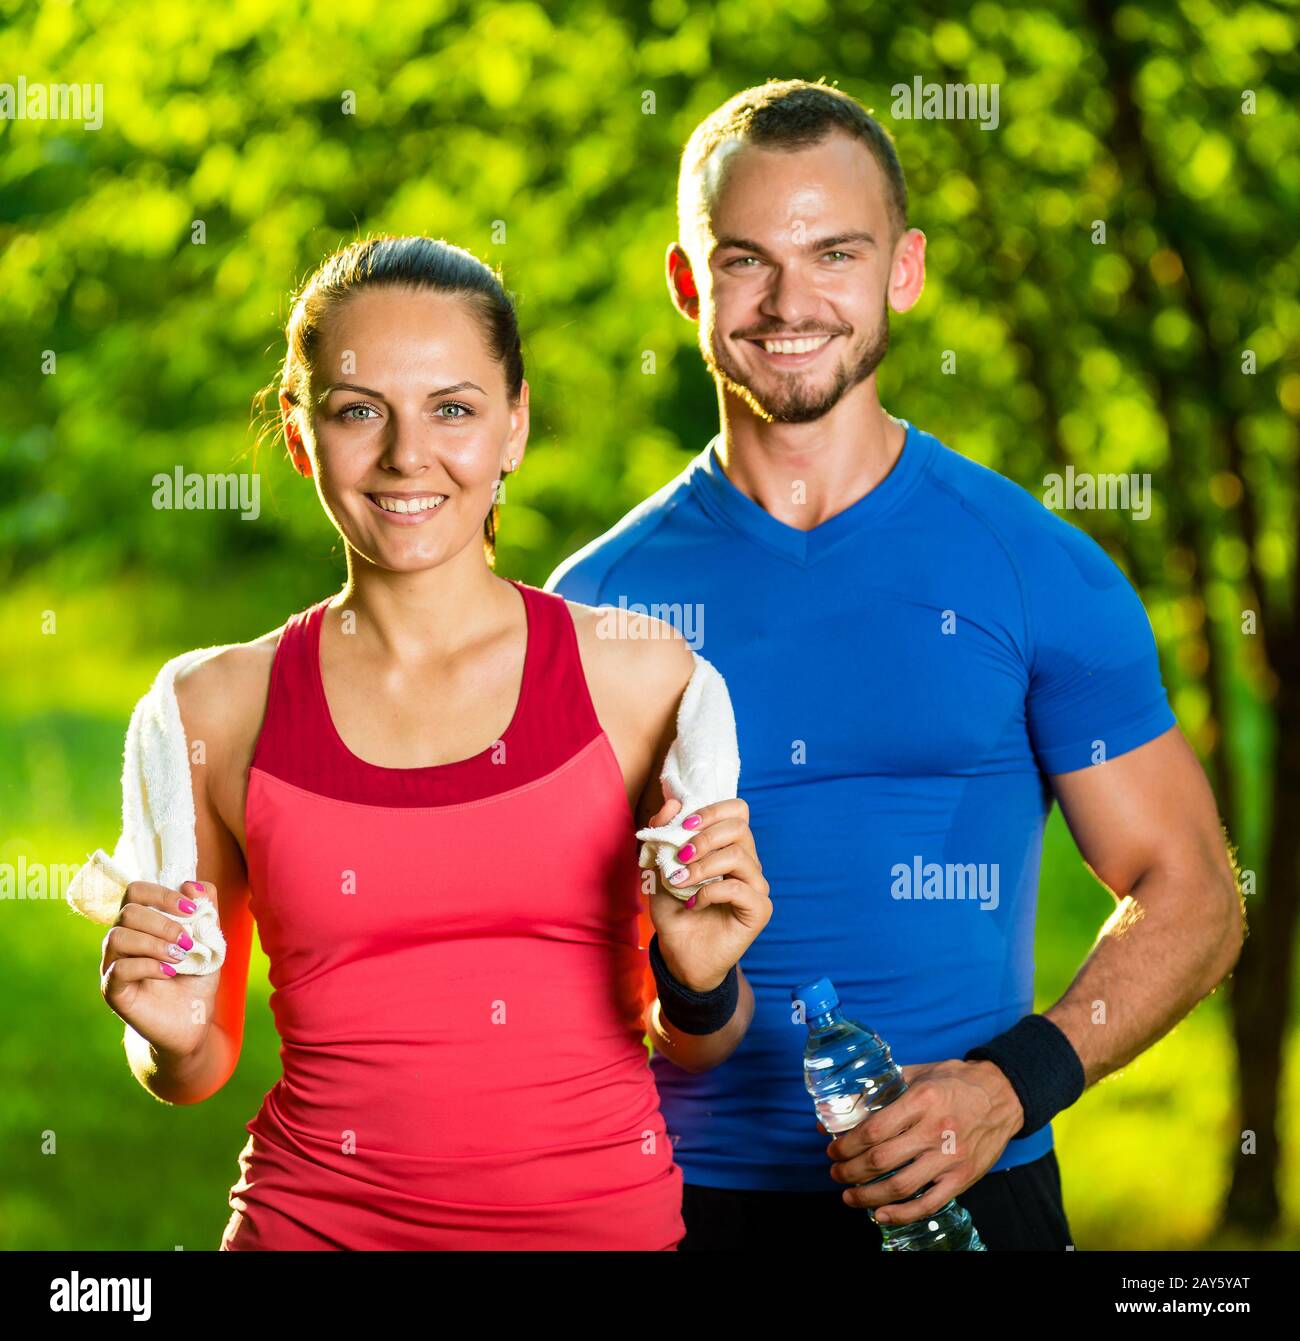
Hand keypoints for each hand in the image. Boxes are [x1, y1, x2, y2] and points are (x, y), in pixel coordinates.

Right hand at [100, 879, 220, 1059]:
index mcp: (141, 924)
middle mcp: (122, 941)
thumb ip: (207, 911)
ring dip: (154, 943)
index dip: (162, 894)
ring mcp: (113, 966)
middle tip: (187, 941)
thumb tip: (192, 884)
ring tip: (179, 957)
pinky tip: (170, 973)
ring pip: (117, 936)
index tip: (191, 909)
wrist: (194, 1021)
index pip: (135, 892)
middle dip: (163, 922)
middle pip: (127, 912)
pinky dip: (148, 966)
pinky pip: (119, 969)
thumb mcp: (210, 940)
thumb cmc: (197, 977)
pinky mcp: (113, 991)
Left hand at [644, 793, 771, 992]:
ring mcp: (756, 886)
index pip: (737, 810)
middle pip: (739, 827)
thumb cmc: (673, 908)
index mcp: (728, 846)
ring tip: (680, 881)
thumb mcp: (658, 867)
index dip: (711, 811)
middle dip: (704, 838)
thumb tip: (672, 804)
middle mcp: (747, 862)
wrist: (678, 952)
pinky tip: (693, 903)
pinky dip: (710, 892)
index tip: (683, 825)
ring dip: (703, 866)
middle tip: (680, 856)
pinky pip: (740, 889)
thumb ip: (662, 834)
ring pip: (739, 856)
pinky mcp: (759, 910)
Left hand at [822, 1059, 1023, 1224]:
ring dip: (868, 1196)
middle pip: (881, 1160)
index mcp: (921, 1100)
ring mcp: (950, 1158)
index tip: (832, 1148)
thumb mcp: (919, 1073)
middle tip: (836, 1171)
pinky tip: (882, 1214)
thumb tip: (846, 1104)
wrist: (1003, 1095)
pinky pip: (929, 1203)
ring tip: (849, 1196)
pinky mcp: (963, 1178)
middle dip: (850, 1170)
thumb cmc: (956, 1081)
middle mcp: (935, 1130)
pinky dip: (903, 1214)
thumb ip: (885, 1087)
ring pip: (901, 1186)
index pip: (874, 1130)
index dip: (847, 1144)